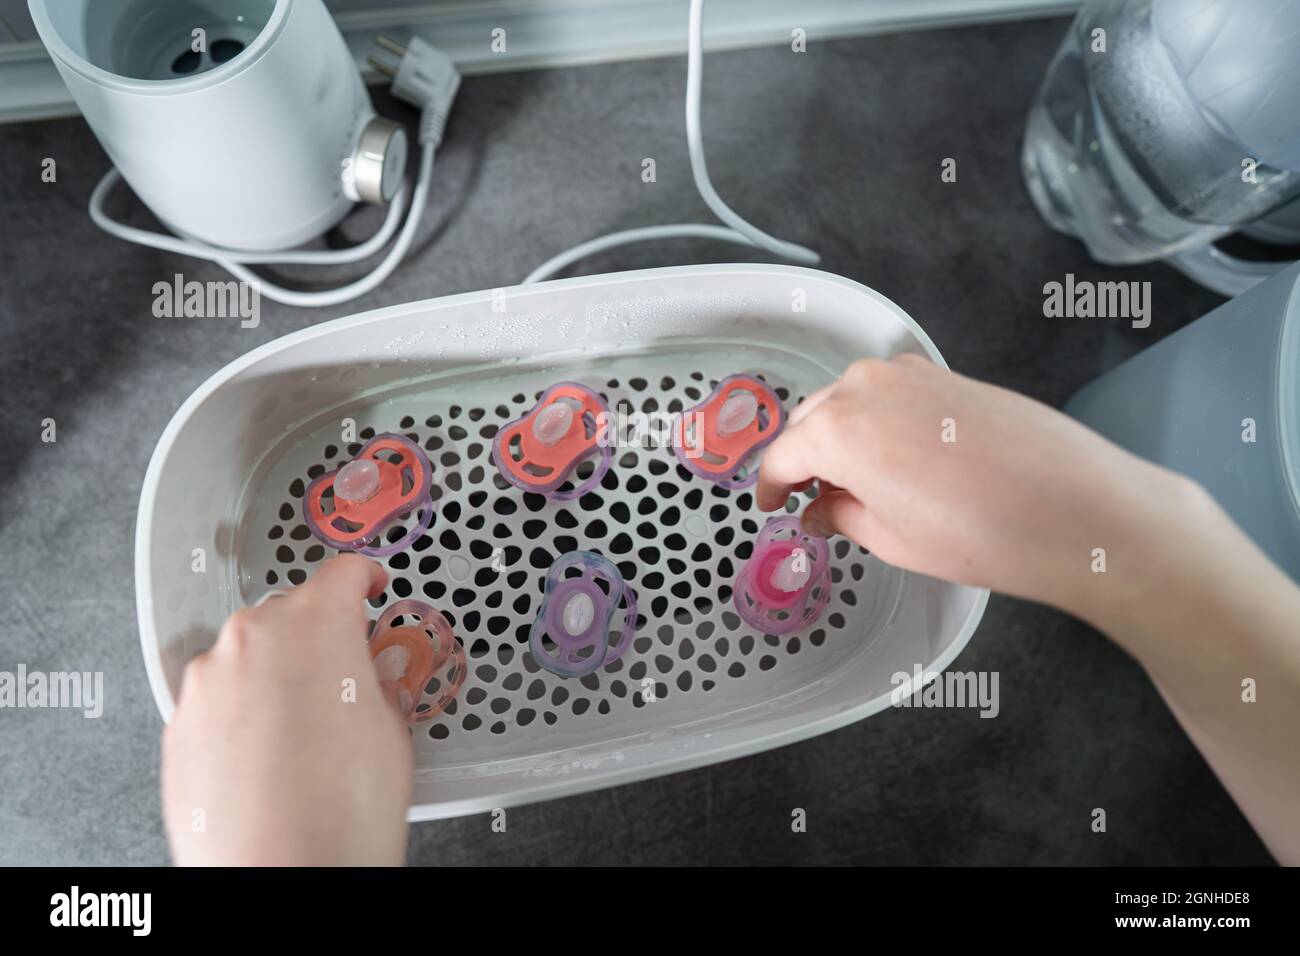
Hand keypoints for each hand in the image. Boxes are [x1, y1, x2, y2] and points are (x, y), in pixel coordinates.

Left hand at [162, 555, 411, 865]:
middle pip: (290, 613)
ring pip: (247, 657)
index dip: (364, 578)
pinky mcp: (178, 724)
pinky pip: (216, 700)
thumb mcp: (392, 733)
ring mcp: (207, 681)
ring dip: (273, 678)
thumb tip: (371, 688)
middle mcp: (253, 639)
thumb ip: (377, 688)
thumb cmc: (340, 809)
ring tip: (303, 734)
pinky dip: (240, 715)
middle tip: (343, 680)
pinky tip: (267, 758)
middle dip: (316, 638)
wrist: (281, 872)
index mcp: (315, 623)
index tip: (368, 585)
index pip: (342, 573)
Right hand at [755, 354, 1192, 620]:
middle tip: (813, 499)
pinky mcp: (946, 375)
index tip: (771, 505)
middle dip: (806, 458)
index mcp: (837, 430)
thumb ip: (841, 514)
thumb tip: (820, 508)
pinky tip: (899, 462)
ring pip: (849, 402)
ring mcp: (910, 374)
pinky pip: (889, 394)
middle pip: (811, 420)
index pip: (782, 456)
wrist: (1076, 508)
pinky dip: (878, 422)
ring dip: (841, 437)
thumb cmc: (986, 533)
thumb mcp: (893, 540)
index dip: (770, 487)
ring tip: (859, 484)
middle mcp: (865, 388)